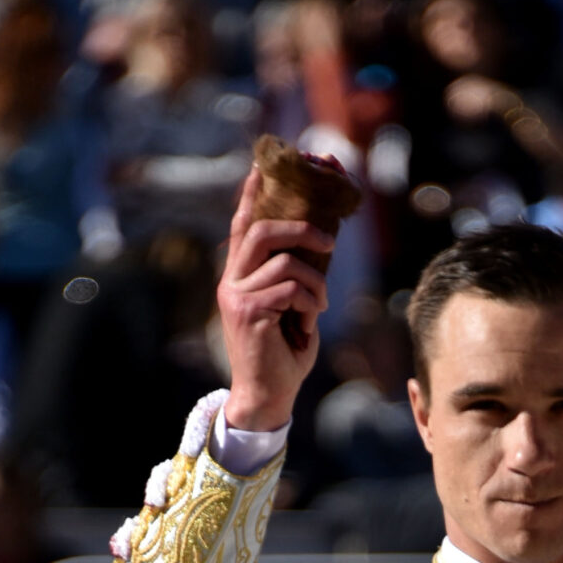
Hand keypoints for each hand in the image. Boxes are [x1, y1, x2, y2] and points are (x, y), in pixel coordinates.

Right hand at [216, 165, 334, 432]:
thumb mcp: (292, 307)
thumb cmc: (283, 355)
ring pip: (285, 261)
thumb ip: (296, 277)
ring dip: (315, 282)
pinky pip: (291, 288)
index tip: (263, 166)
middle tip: (330, 242)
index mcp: (238, 277)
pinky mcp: (249, 311)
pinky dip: (310, 302)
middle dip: (301, 229)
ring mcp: (237, 295)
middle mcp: (232, 282)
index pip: (243, 227)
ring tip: (320, 304)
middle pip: (262, 230)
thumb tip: (320, 244)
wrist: (268, 397)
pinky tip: (309, 322)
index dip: (253, 196)